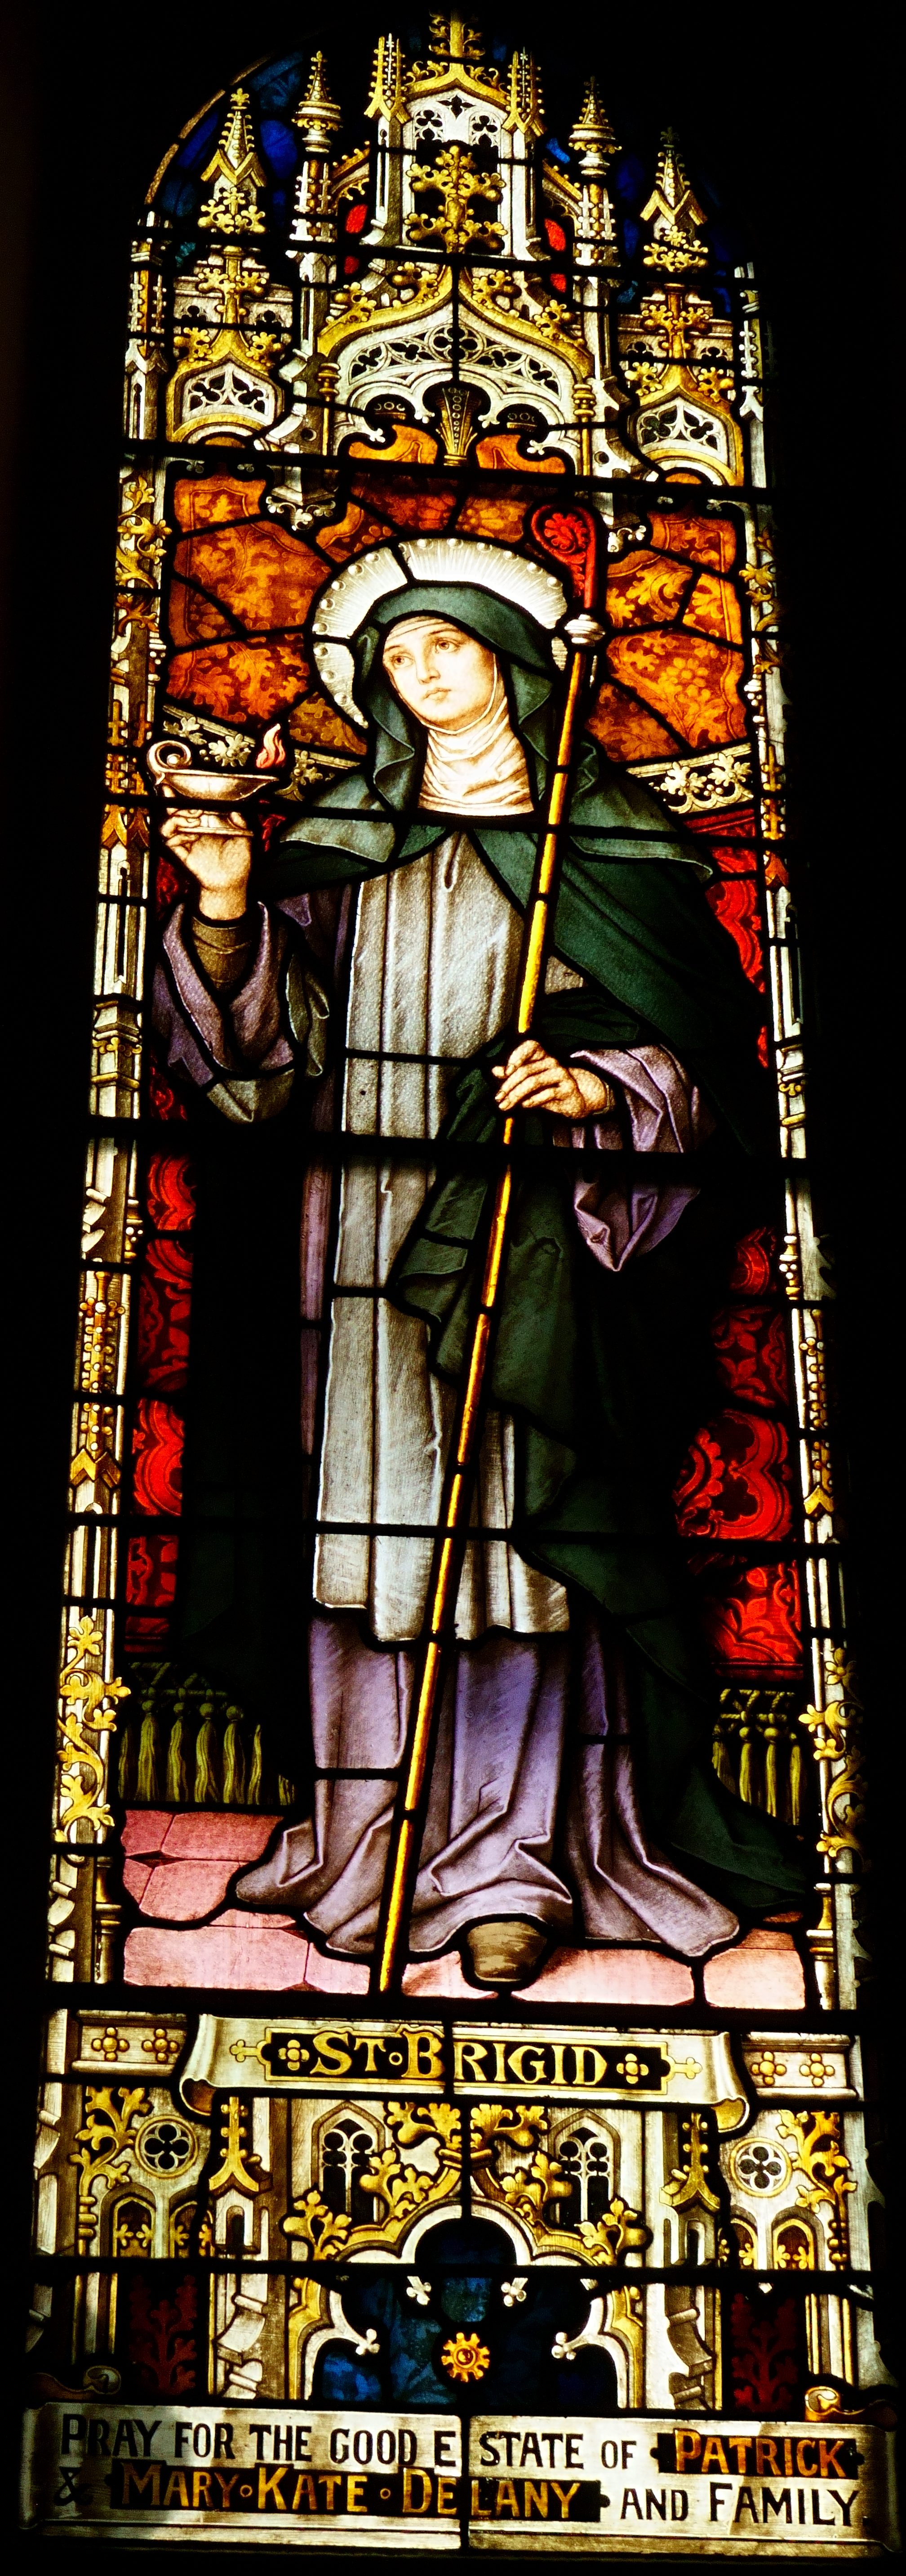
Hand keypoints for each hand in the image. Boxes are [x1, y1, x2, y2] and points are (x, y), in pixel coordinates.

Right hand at [159, 808, 252, 919]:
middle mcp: (195, 830)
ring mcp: (188, 841)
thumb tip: (234, 811)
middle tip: (194, 809)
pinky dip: (177, 836)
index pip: (191, 807)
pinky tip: (192, 836)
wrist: (232, 882)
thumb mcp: (244, 839)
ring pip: (169, 825)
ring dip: (177, 819)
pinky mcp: (183, 854)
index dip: (182, 798)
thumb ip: (241, 824)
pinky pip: (171, 841)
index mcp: (207, 824)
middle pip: (175, 813)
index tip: (180, 791)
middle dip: (177, 805)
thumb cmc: (238, 863)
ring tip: (193, 820)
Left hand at [493, 1039, 611, 1118]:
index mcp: (542, 1055)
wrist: (575, 1100)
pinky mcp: (568, 1089)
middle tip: (499, 1098)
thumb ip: (512, 1075)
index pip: (530, 1046)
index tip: (506, 1072)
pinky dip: (532, 1101)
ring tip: (505, 1105)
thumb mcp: (529, 1080)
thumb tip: (495, 1070)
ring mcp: (561, 1075)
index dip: (517, 1056)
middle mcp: (552, 1062)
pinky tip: (524, 1105)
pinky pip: (547, 1094)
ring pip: (534, 1082)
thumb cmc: (549, 1088)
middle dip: (509, 1086)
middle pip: (526, 1070)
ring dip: (516, 1095)